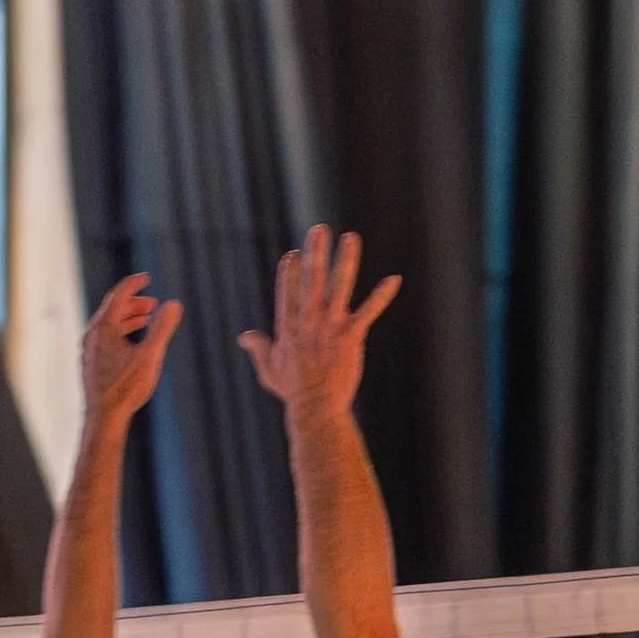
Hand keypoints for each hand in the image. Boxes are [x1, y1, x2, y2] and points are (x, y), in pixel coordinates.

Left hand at [80, 274, 182, 430]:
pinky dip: (120, 332)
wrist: (104, 417)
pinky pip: (105, 339)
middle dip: (133, 303)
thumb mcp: (150, 355)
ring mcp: (89, 349)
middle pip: (112, 309)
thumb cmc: (126, 387)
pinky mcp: (90, 363)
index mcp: (104, 327)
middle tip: (153, 304)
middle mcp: (92, 335)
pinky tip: (131, 345)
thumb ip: (162, 328)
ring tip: (145, 320)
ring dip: (127, 319)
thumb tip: (174, 304)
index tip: (146, 278)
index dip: (134, 284)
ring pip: (108, 325)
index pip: (118, 295)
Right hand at [241, 224, 400, 422]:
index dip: (291, 270)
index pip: (288, 289)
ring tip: (350, 238)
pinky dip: (381, 295)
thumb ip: (258, 347)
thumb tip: (244, 336)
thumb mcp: (268, 368)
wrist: (315, 408)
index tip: (294, 254)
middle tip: (319, 229)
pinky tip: (394, 280)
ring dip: (345, 260)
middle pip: (311, 278)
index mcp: (288, 325)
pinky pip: (368, 310)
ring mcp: (330, 326)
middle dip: (315, 252)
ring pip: (338, 285)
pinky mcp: (350, 336)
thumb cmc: (292, 391)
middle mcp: (308, 319)